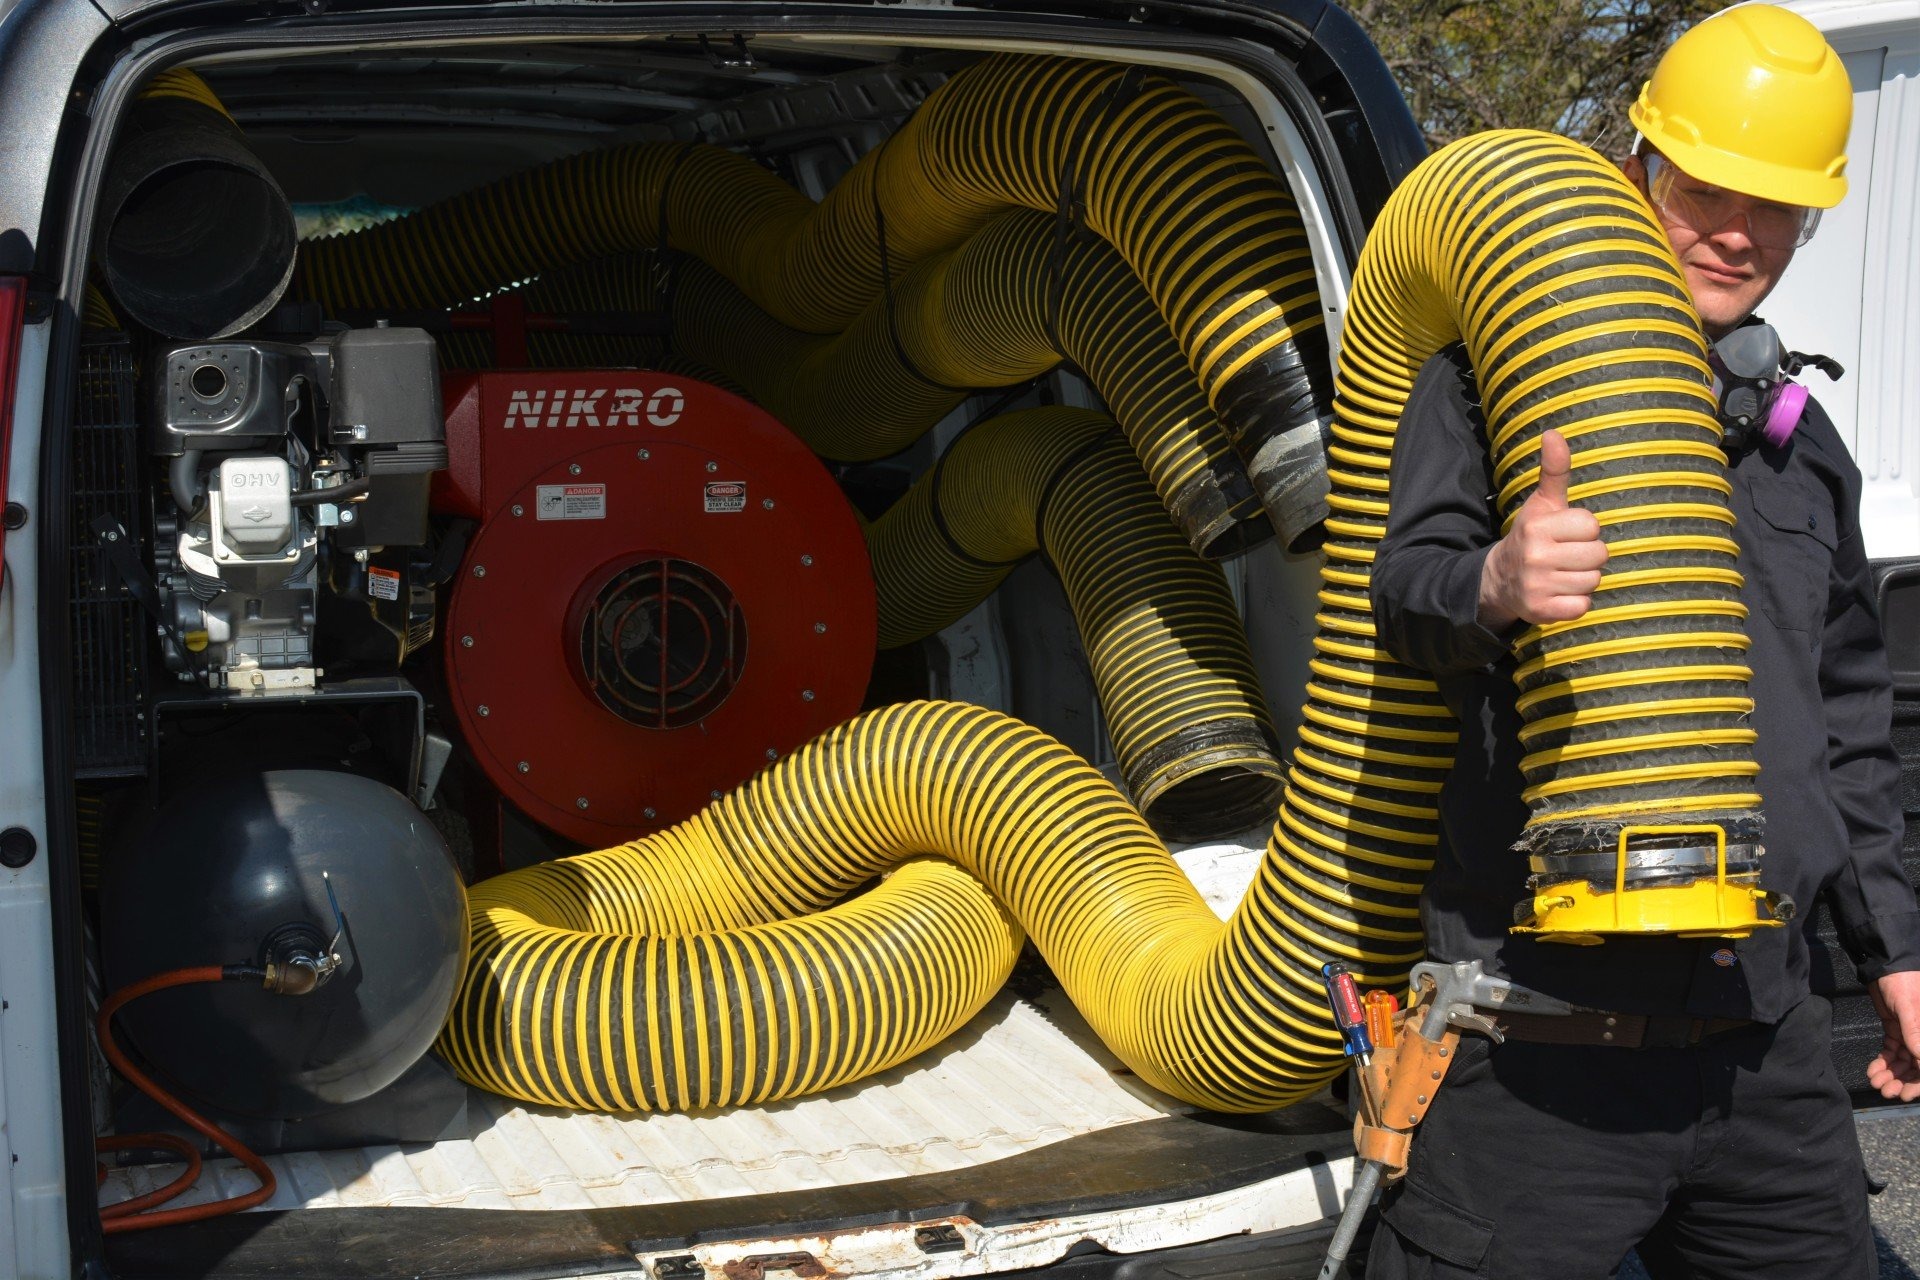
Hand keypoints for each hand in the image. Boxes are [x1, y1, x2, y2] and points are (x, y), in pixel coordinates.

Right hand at [1478, 429, 1607, 629]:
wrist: (1499, 580)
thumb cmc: (1532, 536)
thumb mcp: (1542, 504)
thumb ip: (1554, 471)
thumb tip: (1554, 433)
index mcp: (1537, 526)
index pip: (1592, 526)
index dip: (1584, 531)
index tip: (1565, 535)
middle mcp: (1535, 556)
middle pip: (1598, 554)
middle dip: (1587, 556)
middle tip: (1565, 557)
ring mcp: (1538, 585)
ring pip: (1593, 581)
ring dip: (1583, 579)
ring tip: (1562, 574)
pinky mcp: (1542, 612)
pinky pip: (1582, 606)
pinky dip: (1575, 602)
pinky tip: (1559, 593)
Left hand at [1866, 970, 1919, 1101]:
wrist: (1885, 966)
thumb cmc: (1903, 983)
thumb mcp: (1910, 1009)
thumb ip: (1916, 1035)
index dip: (1919, 1083)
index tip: (1906, 1095)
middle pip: (1917, 1067)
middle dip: (1902, 1081)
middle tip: (1886, 1091)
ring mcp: (1910, 1034)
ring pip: (1903, 1062)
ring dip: (1890, 1074)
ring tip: (1876, 1083)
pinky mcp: (1896, 1030)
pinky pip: (1891, 1051)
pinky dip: (1882, 1062)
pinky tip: (1873, 1070)